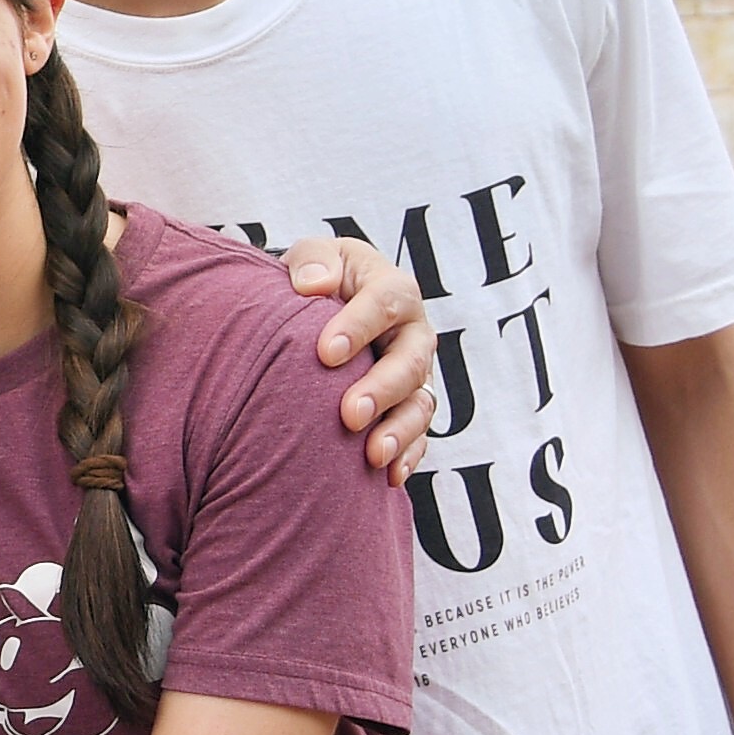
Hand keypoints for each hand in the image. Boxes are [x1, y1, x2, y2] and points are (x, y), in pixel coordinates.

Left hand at [272, 234, 437, 477]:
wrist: (322, 310)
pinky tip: (388, 477)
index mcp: (392, 289)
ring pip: (420, 404)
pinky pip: (420, 438)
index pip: (384, 303)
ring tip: (373, 455)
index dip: (358, 327)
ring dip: (400, 431)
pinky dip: (408, 457)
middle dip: (382, 389)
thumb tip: (315, 285)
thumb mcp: (313, 257)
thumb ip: (313, 262)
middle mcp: (412, 334)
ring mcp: (416, 375)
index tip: (324, 353)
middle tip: (349, 414)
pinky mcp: (410, 408)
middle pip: (410, 362)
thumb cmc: (317, 280)